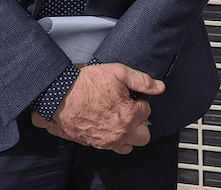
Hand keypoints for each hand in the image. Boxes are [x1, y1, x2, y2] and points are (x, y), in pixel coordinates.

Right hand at [31, 63, 164, 153]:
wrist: (60, 94)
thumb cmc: (86, 83)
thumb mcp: (118, 72)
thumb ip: (142, 81)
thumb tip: (159, 87)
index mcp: (130, 116)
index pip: (147, 110)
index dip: (139, 99)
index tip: (129, 94)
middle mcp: (120, 133)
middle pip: (144, 135)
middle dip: (139, 121)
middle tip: (129, 108)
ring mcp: (107, 141)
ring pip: (129, 145)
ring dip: (128, 134)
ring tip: (119, 118)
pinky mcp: (94, 144)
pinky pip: (111, 147)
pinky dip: (112, 138)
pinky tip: (106, 124)